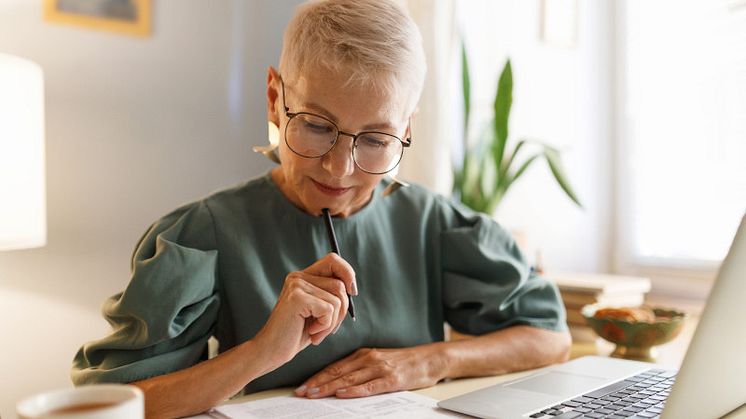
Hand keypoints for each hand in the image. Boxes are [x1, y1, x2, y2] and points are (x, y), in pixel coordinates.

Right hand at [252, 253, 356, 366]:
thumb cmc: (296, 333)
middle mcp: (298, 276)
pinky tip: (311, 332)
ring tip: (316, 332)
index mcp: (303, 276)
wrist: (271, 351)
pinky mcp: (297, 298)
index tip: (352, 293)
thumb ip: (331, 295)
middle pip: (340, 284)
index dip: (348, 273)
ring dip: (332, 322)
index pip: (333, 260)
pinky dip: (325, 326)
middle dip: (341, 311)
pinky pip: (329, 310)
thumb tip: (352, 287)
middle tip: (326, 328)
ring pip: (337, 299)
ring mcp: (297, 286)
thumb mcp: (318, 311)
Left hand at [295, 345, 445, 398]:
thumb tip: (337, 384)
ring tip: (314, 394)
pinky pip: (369, 386)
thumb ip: (359, 368)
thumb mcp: (378, 360)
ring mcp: (380, 368)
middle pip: (337, 373)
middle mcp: (368, 359)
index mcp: (363, 354)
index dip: (316, 377)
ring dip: (329, 387)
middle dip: (317, 383)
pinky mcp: (392, 379)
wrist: (430, 359)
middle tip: (300, 392)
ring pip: (349, 379)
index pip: (334, 367)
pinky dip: (354, 391)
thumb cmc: (403, 362)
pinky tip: (342, 395)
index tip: (302, 386)